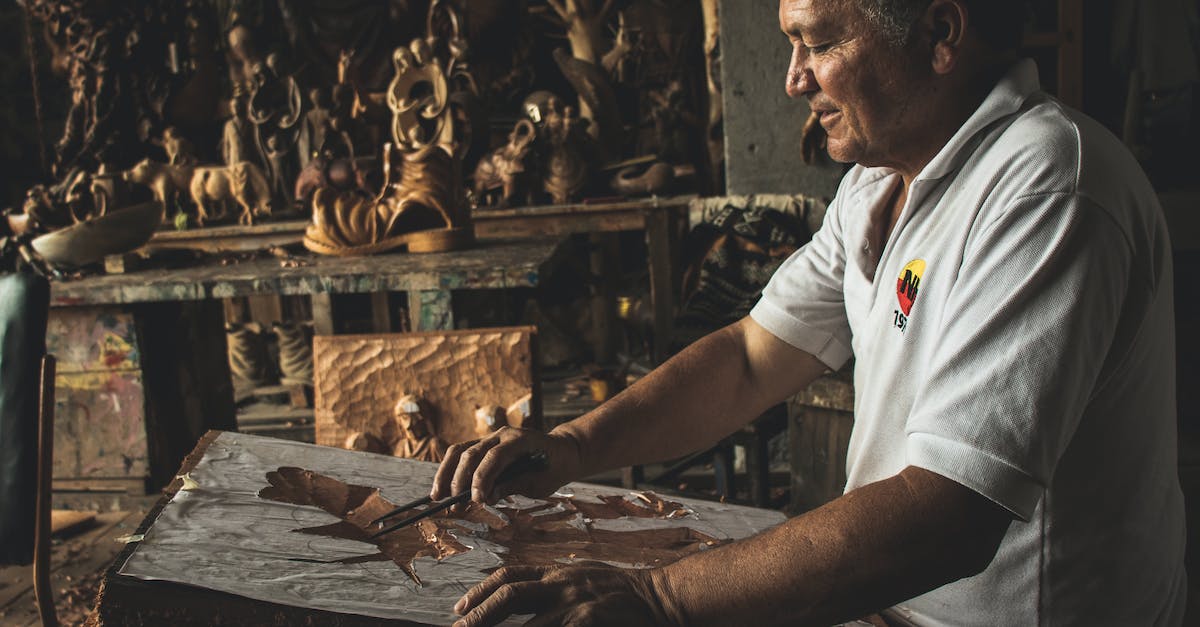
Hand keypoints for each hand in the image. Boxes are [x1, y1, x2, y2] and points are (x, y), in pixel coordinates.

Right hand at [430, 426, 582, 504]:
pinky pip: (462, 455)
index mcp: (520, 440)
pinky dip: (451, 471)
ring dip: (447, 474)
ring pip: (460, 451)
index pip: (494, 457)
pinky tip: (443, 488)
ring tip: (437, 497)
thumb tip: (487, 497)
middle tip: (454, 506)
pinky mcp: (484, 446)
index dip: (482, 479)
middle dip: (460, 480)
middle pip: (472, 453)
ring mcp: (491, 438)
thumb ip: (514, 485)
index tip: (476, 501)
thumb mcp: (540, 482)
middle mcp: (502, 435)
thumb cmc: (553, 468)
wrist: (562, 452)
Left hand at [451, 564, 675, 626]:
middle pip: (509, 596)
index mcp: (557, 574)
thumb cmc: (620, 593)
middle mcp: (561, 585)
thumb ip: (552, 587)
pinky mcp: (590, 621)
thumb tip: (522, 596)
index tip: (459, 609)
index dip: (480, 592)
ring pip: (529, 625)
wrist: (661, 597)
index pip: (509, 577)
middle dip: (479, 615)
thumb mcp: (582, 578)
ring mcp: (576, 605)